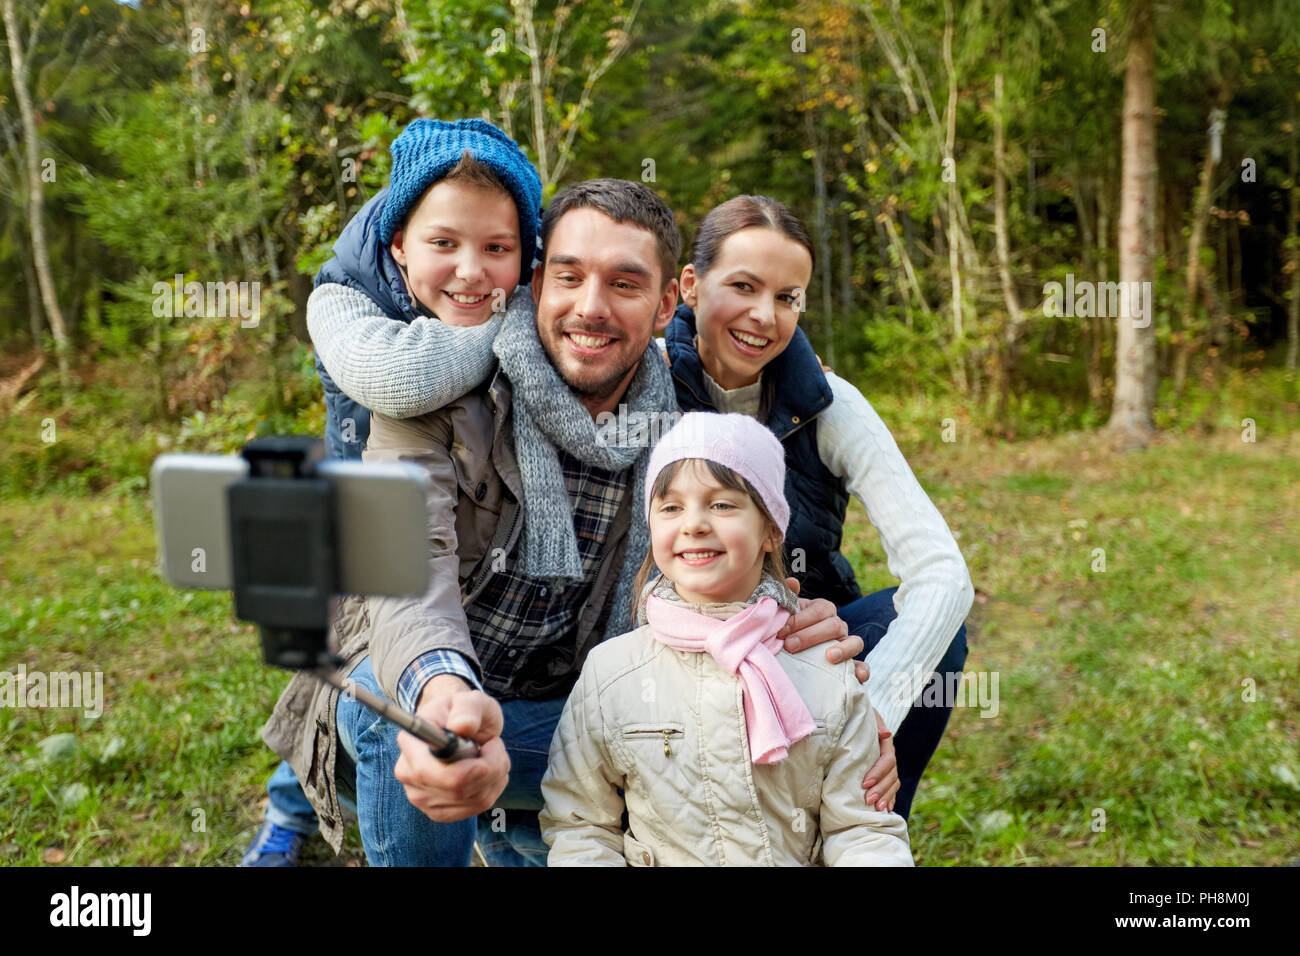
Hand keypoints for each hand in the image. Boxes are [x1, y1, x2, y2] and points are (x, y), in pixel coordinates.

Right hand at [393, 674, 509, 822]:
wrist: (460, 727)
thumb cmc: (464, 711)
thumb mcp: (470, 700)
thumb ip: (467, 708)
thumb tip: (462, 726)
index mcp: (410, 743)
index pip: (430, 772)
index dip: (467, 767)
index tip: (488, 746)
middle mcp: (408, 774)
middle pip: (458, 789)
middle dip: (490, 767)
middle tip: (495, 745)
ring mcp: (421, 797)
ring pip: (473, 799)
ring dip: (495, 776)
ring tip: (490, 753)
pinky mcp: (439, 811)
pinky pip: (476, 806)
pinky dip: (492, 788)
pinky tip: (487, 770)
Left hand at [777, 576, 867, 681]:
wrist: (787, 652)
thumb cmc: (785, 629)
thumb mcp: (784, 612)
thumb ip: (786, 596)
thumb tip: (792, 582)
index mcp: (823, 610)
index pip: (819, 610)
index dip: (800, 620)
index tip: (780, 631)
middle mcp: (837, 626)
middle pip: (834, 625)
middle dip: (810, 636)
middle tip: (789, 645)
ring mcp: (846, 645)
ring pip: (854, 642)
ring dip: (843, 649)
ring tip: (829, 657)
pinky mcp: (850, 666)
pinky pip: (862, 667)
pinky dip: (862, 671)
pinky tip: (857, 676)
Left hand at [862, 710, 899, 811]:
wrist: (858, 721)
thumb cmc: (858, 719)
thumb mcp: (865, 718)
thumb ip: (874, 724)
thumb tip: (885, 733)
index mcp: (885, 744)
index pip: (887, 760)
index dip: (877, 773)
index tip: (864, 783)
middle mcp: (890, 757)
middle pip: (891, 775)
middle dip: (880, 789)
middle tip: (868, 800)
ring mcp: (889, 768)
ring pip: (893, 784)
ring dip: (886, 797)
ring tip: (877, 809)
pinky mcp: (885, 776)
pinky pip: (892, 789)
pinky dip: (890, 800)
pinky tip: (886, 810)